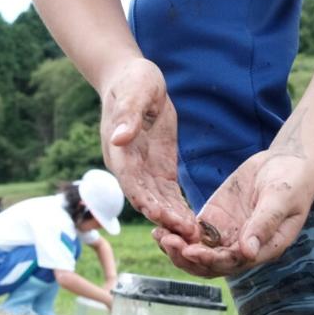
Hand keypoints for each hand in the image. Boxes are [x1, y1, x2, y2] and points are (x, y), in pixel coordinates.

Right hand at [99, 58, 197, 239]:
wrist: (135, 78)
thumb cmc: (133, 80)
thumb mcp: (135, 91)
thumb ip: (128, 116)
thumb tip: (119, 138)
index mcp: (119, 151)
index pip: (131, 182)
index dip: (147, 201)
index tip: (164, 217)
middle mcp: (128, 167)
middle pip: (146, 199)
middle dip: (165, 218)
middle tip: (186, 236)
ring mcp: (143, 170)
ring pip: (157, 201)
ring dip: (173, 219)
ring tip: (194, 237)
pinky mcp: (159, 169)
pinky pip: (168, 194)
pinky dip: (178, 209)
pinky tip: (194, 225)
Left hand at [155, 150, 313, 276]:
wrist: (288, 162)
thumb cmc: (293, 181)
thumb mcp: (281, 199)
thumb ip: (264, 223)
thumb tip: (247, 252)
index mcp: (263, 249)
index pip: (231, 263)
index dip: (210, 260)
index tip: (190, 251)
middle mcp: (242, 248)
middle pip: (210, 264)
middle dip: (187, 257)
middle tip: (168, 242)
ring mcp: (227, 234)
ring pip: (198, 252)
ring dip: (178, 248)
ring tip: (159, 236)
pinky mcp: (216, 220)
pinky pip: (193, 233)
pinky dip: (177, 233)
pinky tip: (160, 227)